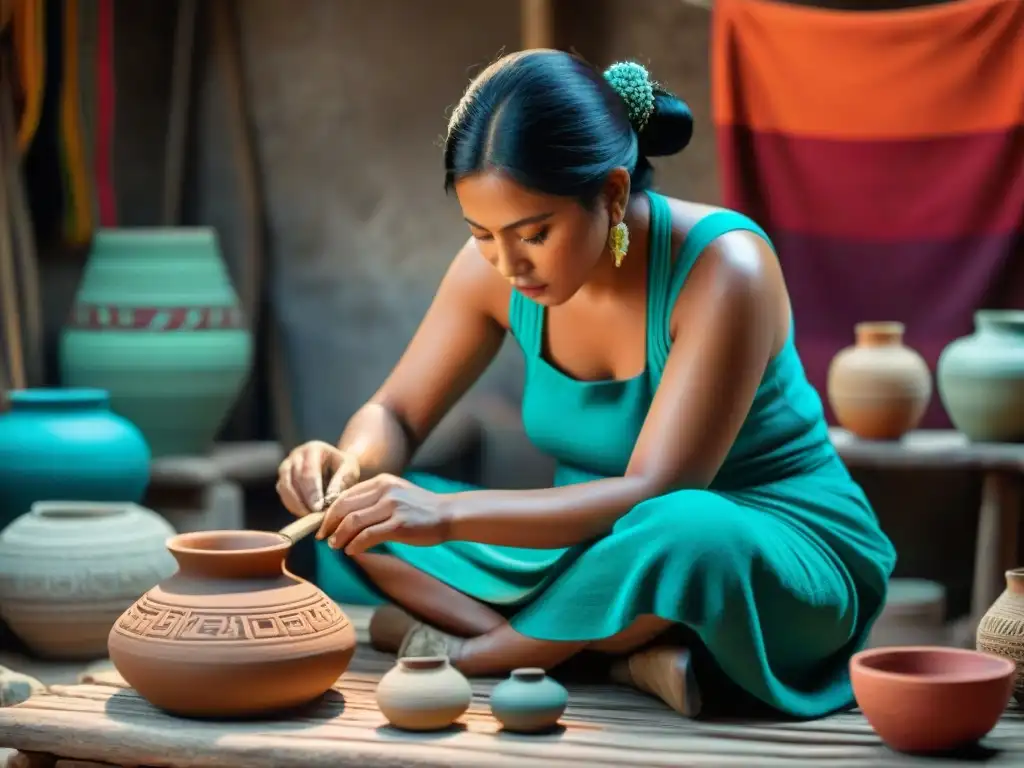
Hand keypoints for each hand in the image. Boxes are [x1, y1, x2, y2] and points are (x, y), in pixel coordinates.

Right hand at [276, 441, 360, 516]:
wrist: (336, 467)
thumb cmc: (344, 467)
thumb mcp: (350, 469)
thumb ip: (343, 480)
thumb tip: (331, 497)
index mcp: (313, 449)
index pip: (308, 471)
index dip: (312, 491)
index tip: (319, 508)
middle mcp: (296, 455)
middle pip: (293, 479)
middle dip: (303, 500)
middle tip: (314, 516)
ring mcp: (286, 467)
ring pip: (284, 487)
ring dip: (295, 505)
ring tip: (310, 517)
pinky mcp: (283, 480)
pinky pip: (283, 494)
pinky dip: (292, 506)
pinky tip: (304, 514)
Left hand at [316, 473, 451, 554]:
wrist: (447, 514)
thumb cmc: (420, 509)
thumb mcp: (395, 494)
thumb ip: (373, 500)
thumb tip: (345, 517)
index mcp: (381, 482)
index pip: (345, 495)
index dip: (330, 512)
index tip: (323, 525)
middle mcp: (385, 490)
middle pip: (345, 507)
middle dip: (329, 525)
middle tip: (323, 538)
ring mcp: (392, 506)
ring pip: (353, 522)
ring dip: (339, 536)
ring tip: (336, 546)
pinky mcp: (400, 524)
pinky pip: (368, 535)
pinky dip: (356, 544)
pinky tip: (352, 551)